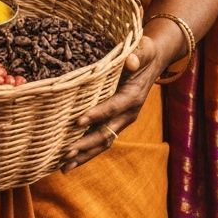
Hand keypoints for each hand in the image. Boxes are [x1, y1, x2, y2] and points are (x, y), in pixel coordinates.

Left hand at [60, 34, 164, 172]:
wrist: (153, 63)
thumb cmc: (144, 53)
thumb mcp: (144, 49)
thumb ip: (138, 55)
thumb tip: (131, 61)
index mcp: (133, 97)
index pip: (112, 108)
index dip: (96, 115)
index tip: (77, 122)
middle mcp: (128, 114)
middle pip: (106, 133)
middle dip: (86, 145)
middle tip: (66, 153)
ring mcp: (122, 122)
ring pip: (103, 143)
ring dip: (84, 156)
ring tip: (64, 167)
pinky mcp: (116, 124)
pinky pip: (101, 141)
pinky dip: (86, 153)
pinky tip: (68, 162)